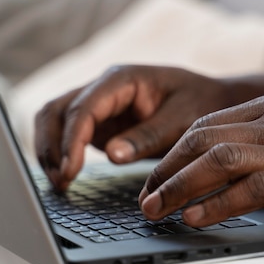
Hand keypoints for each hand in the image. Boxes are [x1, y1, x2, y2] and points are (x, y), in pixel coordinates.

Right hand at [34, 65, 230, 189]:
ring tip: (60, 184)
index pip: (84, 107)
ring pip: (55, 120)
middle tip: (60, 181)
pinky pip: (68, 134)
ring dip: (50, 150)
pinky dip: (61, 154)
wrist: (213, 100)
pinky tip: (66, 177)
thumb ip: (148, 136)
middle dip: (51, 145)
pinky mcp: (101, 123)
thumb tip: (111, 155)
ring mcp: (100, 105)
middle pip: (57, 110)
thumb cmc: (201, 103)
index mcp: (123, 79)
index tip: (70, 170)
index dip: (71, 139)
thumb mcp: (182, 120)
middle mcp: (104, 88)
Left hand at [139, 93, 263, 226]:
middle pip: (203, 138)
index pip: (206, 125)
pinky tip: (198, 216)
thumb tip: (226, 159)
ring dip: (181, 185)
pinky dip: (218, 202)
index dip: (173, 152)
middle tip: (145, 197)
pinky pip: (252, 188)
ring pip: (220, 159)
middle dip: (166, 169)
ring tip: (157, 209)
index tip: (155, 176)